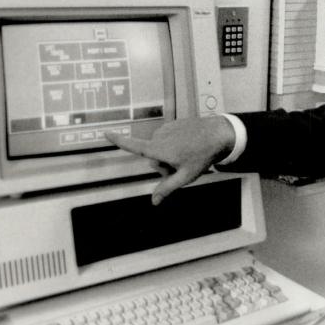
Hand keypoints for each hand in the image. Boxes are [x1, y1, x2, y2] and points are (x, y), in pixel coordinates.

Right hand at [105, 115, 235, 204]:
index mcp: (159, 148)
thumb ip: (167, 188)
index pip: (134, 145)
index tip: (106, 134)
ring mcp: (167, 128)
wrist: (219, 134)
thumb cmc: (203, 156)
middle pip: (153, 157)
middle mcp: (160, 136)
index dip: (119, 141)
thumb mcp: (186, 176)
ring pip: (160, 148)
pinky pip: (168, 139)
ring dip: (170, 154)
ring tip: (188, 155)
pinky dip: (175, 144)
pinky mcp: (173, 123)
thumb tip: (154, 201)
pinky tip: (189, 146)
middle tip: (182, 166)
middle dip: (163, 164)